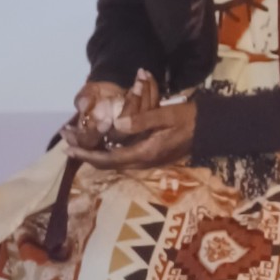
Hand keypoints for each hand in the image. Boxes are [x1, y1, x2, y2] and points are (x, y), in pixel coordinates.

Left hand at [63, 87, 197, 170]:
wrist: (211, 128)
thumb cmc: (190, 119)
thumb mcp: (166, 115)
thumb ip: (142, 120)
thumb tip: (117, 124)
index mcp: (147, 152)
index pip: (110, 159)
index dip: (88, 155)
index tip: (70, 149)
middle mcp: (145, 161)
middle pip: (109, 164)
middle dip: (87, 155)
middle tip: (67, 145)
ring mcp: (148, 160)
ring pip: (115, 161)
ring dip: (96, 154)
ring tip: (79, 144)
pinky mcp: (151, 156)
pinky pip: (124, 157)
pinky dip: (108, 152)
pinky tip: (101, 142)